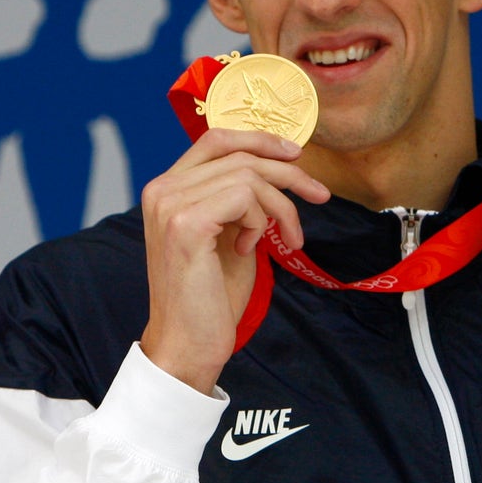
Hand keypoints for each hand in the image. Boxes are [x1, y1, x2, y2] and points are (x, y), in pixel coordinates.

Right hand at [139, 129, 329, 393]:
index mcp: (167, 189)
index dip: (259, 140)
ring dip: (280, 208)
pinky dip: (261, 221)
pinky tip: (251, 249)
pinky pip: (245, 197)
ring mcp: (170, 204)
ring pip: (248, 175)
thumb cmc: (210, 297)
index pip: (215, 139)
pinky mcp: (186, 223)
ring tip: (284, 240)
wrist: (188, 343)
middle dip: (288, 173)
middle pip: (238, 154)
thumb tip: (277, 167)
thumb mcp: (229, 235)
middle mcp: (161, 189)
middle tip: (319, 195)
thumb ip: (240, 200)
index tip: (296, 155)